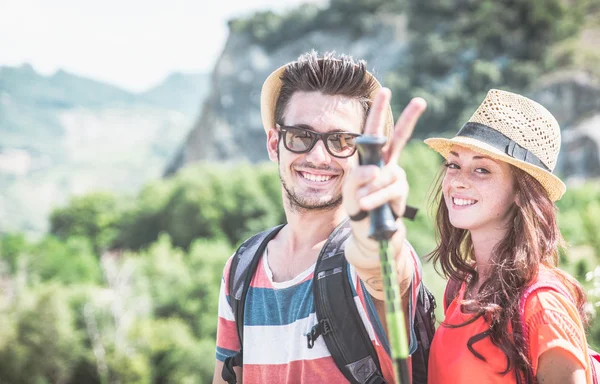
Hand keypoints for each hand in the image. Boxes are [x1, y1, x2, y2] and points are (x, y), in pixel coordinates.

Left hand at [343, 88, 426, 267]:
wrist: (367, 231)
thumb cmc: (357, 205)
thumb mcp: (349, 189)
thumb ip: (357, 177)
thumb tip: (375, 171)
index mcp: (372, 157)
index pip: (375, 132)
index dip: (379, 111)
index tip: (385, 90)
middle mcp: (387, 164)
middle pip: (400, 138)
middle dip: (410, 119)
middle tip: (420, 100)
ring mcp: (395, 177)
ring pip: (385, 175)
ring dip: (370, 189)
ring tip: (360, 202)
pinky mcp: (399, 193)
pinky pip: (387, 190)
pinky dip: (374, 198)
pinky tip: (365, 205)